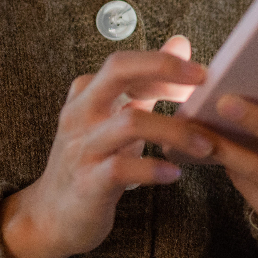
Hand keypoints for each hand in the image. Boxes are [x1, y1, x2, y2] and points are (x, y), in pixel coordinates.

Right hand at [1, 37, 215, 257]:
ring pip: (129, 123)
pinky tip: (175, 173)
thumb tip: (181, 42)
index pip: (125, 62)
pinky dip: (154, 168)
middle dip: (163, 69)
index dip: (163, 63)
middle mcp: (80, 113)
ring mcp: (82, 147)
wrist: (51, 215)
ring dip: (175, 131)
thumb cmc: (92, 160)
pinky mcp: (88, 182)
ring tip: (206, 144)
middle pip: (117, 71)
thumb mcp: (115, 116)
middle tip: (203, 83)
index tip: (200, 74)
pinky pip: (122, 168)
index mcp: (86, 93)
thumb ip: (147, 81)